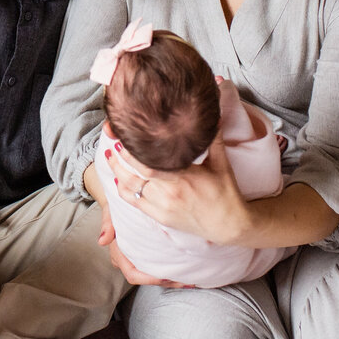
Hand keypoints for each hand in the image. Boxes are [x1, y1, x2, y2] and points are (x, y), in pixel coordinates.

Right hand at [96, 201, 190, 288]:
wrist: (123, 198)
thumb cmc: (117, 206)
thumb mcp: (110, 211)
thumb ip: (107, 224)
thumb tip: (103, 240)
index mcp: (119, 253)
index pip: (133, 273)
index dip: (149, 279)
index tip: (167, 277)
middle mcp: (129, 259)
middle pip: (148, 278)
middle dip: (167, 281)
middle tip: (186, 281)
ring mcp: (139, 257)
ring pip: (156, 274)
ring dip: (173, 277)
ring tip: (191, 277)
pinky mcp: (150, 252)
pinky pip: (161, 264)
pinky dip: (174, 268)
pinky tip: (189, 267)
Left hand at [110, 135, 247, 245]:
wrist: (228, 224)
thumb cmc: (225, 193)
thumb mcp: (222, 164)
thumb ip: (213, 138)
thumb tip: (214, 114)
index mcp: (183, 178)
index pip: (148, 165)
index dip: (130, 152)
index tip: (122, 135)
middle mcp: (168, 194)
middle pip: (134, 176)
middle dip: (118, 158)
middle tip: (110, 139)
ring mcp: (162, 207)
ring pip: (131, 189)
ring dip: (117, 172)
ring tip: (110, 155)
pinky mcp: (160, 217)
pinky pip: (135, 203)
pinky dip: (124, 191)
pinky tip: (118, 179)